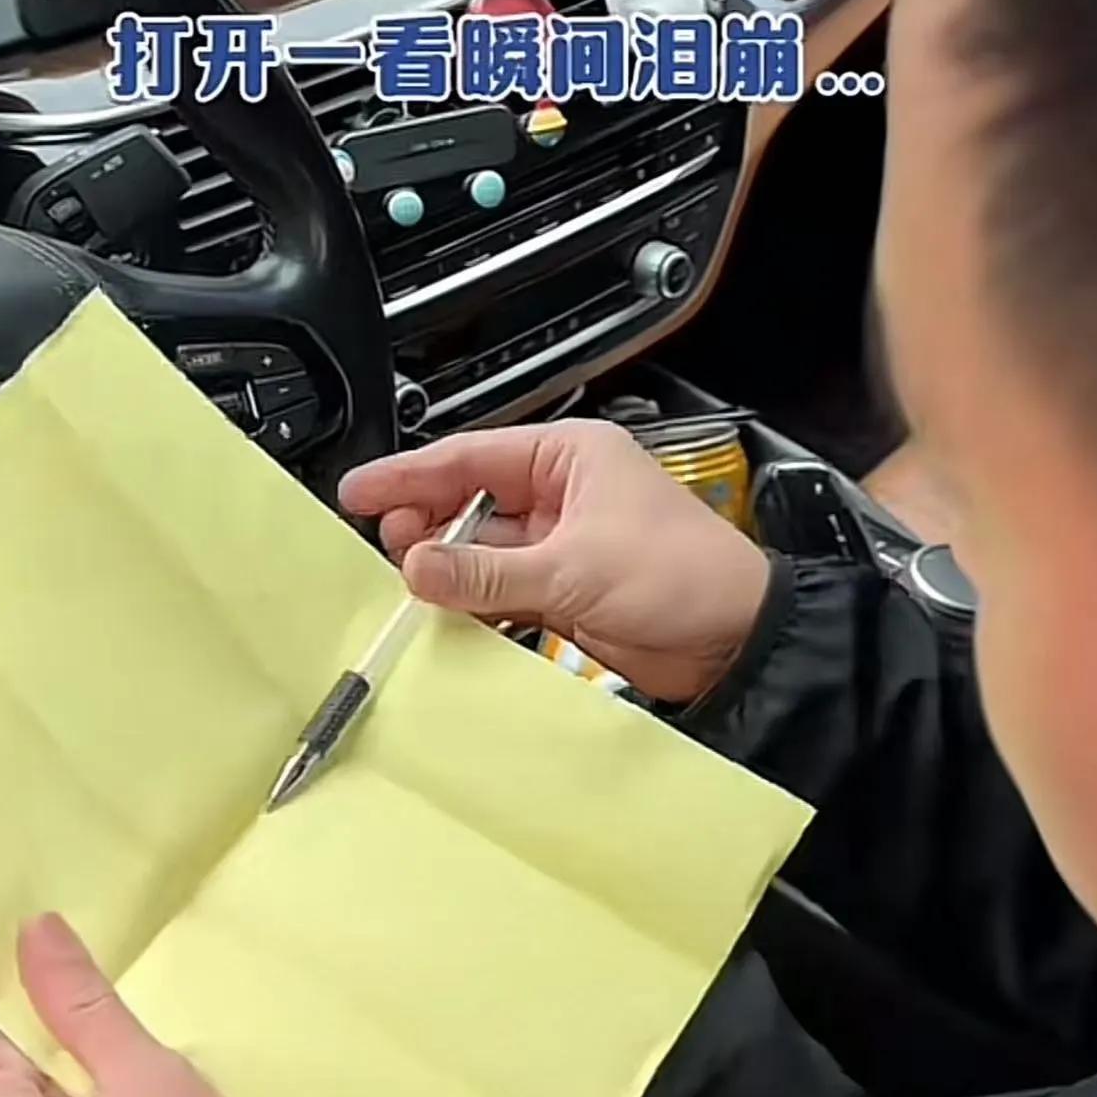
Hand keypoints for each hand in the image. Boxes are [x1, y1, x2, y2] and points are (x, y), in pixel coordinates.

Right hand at [341, 420, 770, 703]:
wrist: (736, 640)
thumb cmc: (685, 576)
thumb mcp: (574, 568)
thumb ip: (487, 571)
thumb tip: (419, 564)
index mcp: (570, 456)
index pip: (470, 456)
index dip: (409, 474)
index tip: (360, 492)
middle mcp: (562, 493)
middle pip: (469, 500)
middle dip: (425, 523)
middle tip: (386, 547)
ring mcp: (562, 544)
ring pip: (481, 549)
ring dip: (447, 568)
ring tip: (409, 584)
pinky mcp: (565, 590)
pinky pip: (501, 590)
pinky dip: (474, 602)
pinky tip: (445, 613)